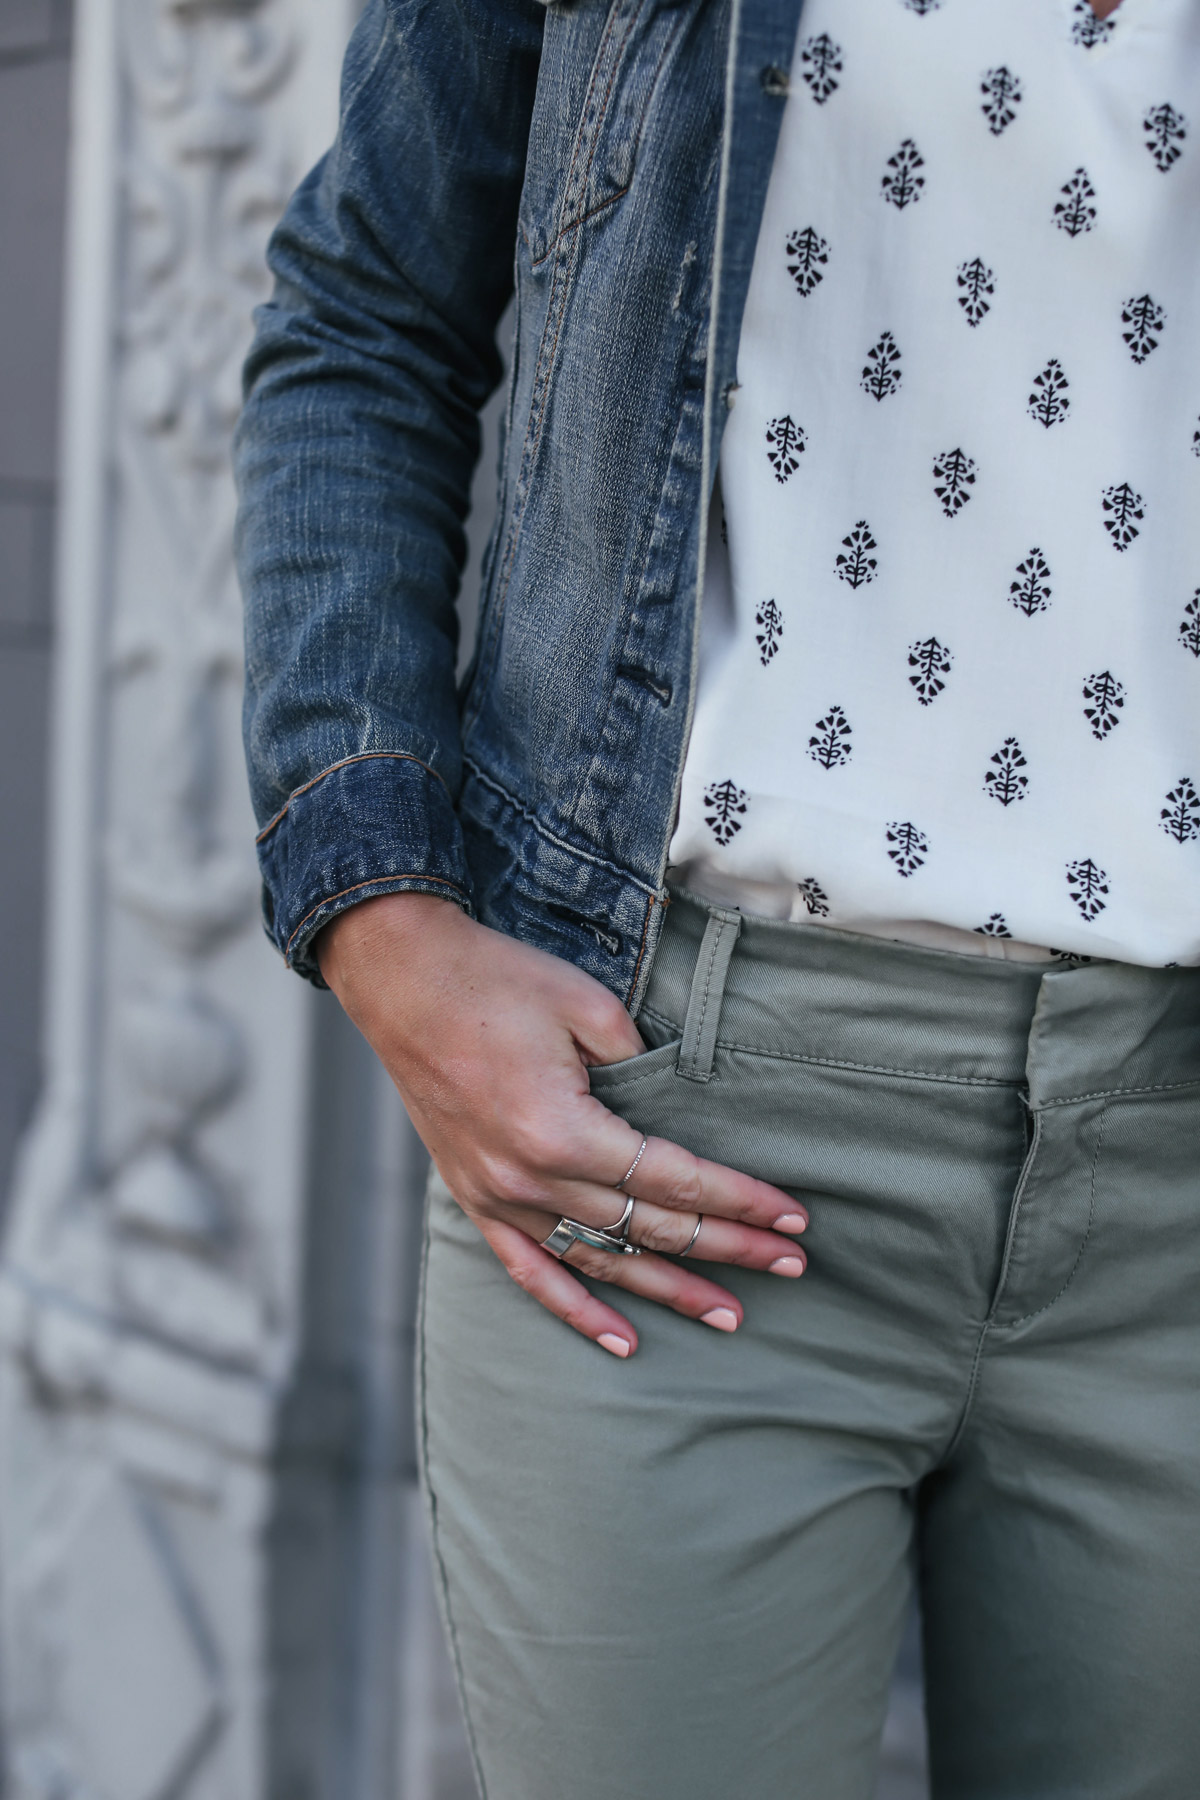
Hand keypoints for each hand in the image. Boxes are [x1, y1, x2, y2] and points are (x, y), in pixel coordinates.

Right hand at [318, 893, 807, 1356]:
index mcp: (564, 1131)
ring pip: (603, 1261)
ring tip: (730, 1315)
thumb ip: (642, 1064)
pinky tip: (623, 1341)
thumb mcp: (587, 1005)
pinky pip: (532, 1272)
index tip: (792, 1217)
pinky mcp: (474, 1199)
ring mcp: (498, 1197)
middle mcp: (531, 1180)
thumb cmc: (495, 980)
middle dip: (728, 1248)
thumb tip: (681, 1107)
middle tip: (791, 1264)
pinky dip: (577, 1310)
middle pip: (650, 1228)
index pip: (675, 1180)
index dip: (740, 1200)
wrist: (401, 980)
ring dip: (669, 1290)